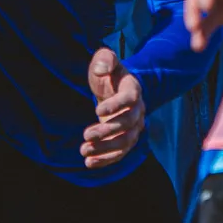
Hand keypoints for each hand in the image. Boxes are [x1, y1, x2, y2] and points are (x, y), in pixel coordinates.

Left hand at [81, 48, 143, 168]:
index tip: (97, 109)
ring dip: (105, 149)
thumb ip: (104, 59)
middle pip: (127, 125)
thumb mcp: (104, 60)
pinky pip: (120, 153)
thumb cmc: (108, 74)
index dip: (116, 106)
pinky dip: (106, 160)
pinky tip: (90, 163)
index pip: (129, 99)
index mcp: (133, 90)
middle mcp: (138, 110)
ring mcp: (133, 127)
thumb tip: (101, 69)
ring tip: (84, 151)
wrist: (115, 89)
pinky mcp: (125, 139)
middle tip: (86, 135)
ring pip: (125, 142)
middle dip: (107, 132)